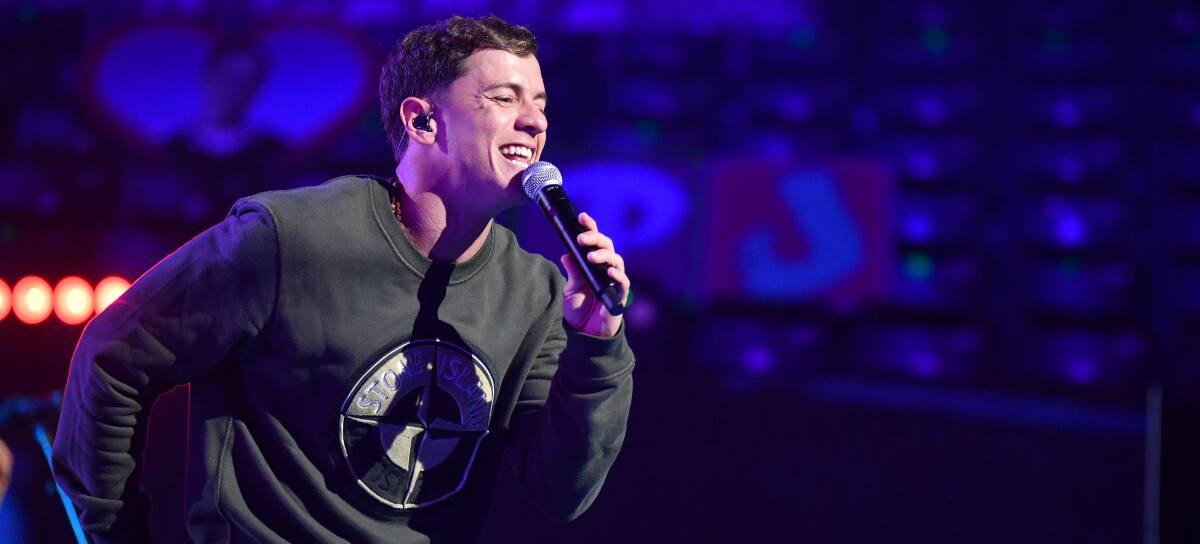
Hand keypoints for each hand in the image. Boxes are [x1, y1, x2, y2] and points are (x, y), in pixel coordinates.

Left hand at [560, 212, 630, 336]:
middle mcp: (606, 268)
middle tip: (582, 238)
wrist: (585, 334)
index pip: (594, 241)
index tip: (582, 216)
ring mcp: (614, 281)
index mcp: (593, 264)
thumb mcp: (571, 289)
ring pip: (616, 260)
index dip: (590, 228)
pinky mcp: (620, 295)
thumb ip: (572, 272)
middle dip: (595, 238)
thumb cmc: (579, 310)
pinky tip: (609, 271)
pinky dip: (618, 275)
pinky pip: (623, 282)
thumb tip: (566, 254)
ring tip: (591, 256)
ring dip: (604, 255)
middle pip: (607, 246)